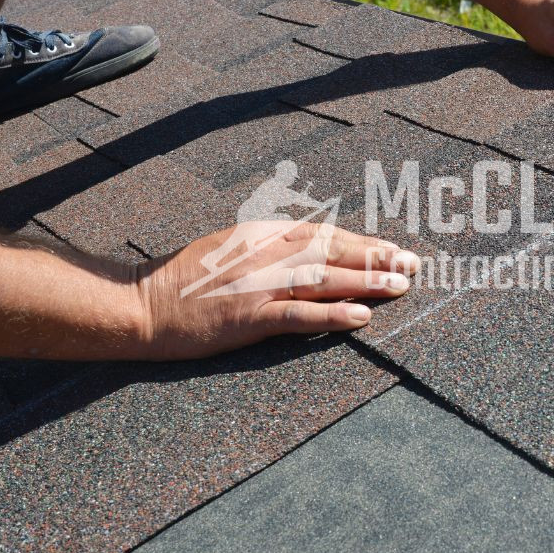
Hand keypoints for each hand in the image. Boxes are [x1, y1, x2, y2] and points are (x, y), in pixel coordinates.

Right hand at [134, 220, 418, 360]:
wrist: (141, 304)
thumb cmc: (184, 280)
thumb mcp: (230, 248)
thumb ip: (269, 247)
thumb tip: (310, 250)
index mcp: (262, 234)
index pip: (324, 234)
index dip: (362, 242)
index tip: (394, 248)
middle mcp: (266, 254)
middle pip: (332, 252)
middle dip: (376, 258)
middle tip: (412, 265)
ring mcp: (258, 286)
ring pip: (324, 279)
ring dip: (366, 282)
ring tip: (401, 286)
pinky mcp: (249, 317)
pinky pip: (299, 315)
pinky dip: (332, 316)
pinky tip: (361, 318)